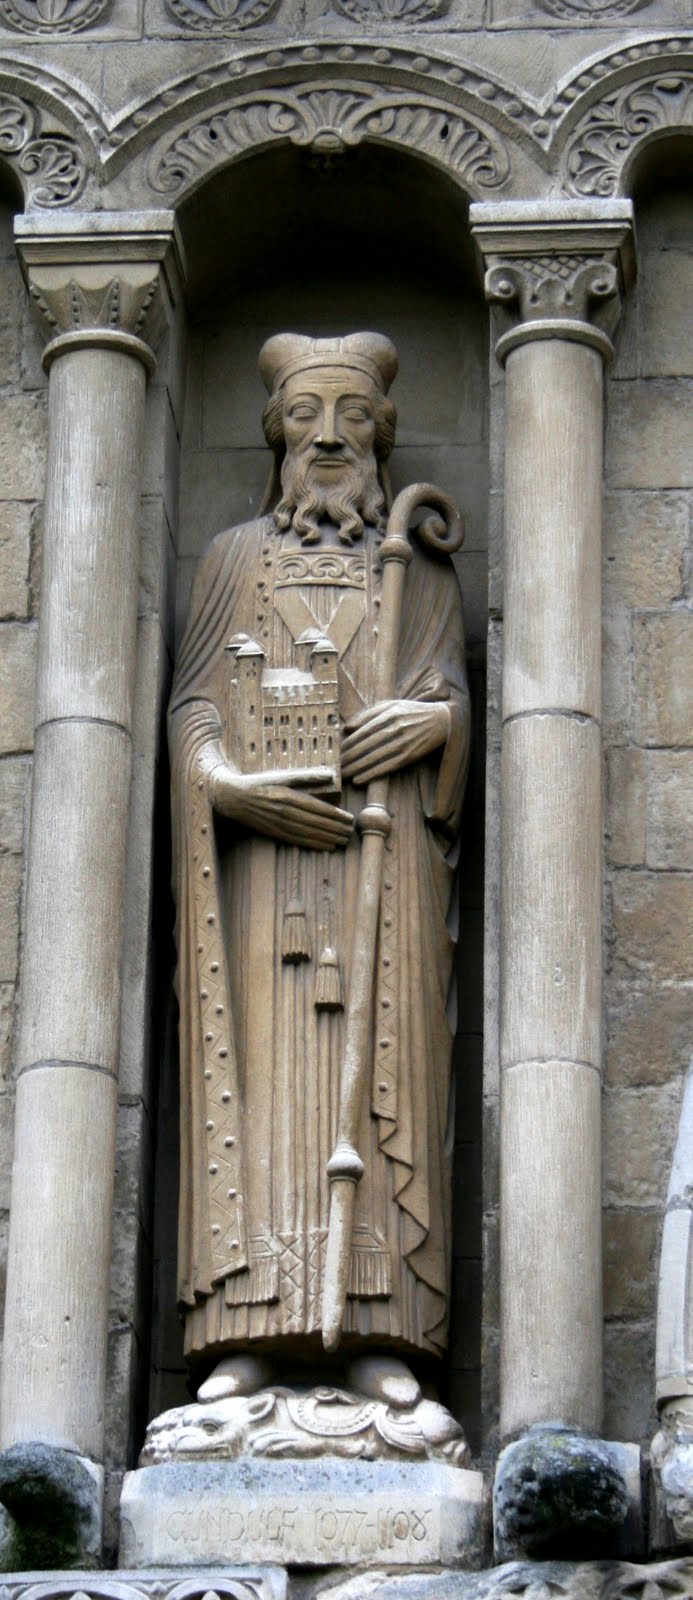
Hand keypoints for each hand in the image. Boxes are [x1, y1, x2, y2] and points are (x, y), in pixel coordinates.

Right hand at [209, 763, 353, 850]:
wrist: (233, 797)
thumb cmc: (260, 783)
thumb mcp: (282, 775)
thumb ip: (306, 776)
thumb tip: (330, 774)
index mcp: (288, 795)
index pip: (318, 808)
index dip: (336, 815)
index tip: (350, 819)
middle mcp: (285, 812)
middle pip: (316, 823)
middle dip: (336, 829)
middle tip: (351, 832)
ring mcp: (279, 824)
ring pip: (309, 834)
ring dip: (328, 838)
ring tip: (343, 840)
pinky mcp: (274, 833)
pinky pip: (298, 841)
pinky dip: (314, 844)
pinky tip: (326, 846)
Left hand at [341, 699, 450, 784]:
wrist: (442, 721)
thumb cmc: (412, 712)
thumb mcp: (392, 705)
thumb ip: (368, 714)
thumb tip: (347, 727)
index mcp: (389, 714)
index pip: (363, 731)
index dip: (348, 743)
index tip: (336, 752)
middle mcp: (396, 728)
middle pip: (366, 746)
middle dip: (348, 758)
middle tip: (335, 767)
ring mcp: (403, 743)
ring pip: (374, 758)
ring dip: (356, 768)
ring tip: (343, 775)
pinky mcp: (410, 756)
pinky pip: (387, 767)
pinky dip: (372, 774)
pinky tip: (359, 779)